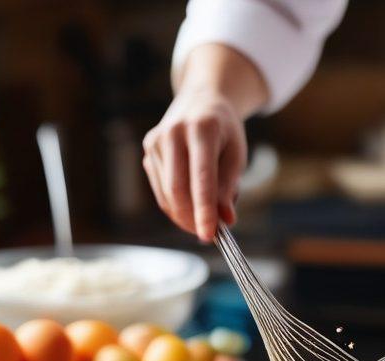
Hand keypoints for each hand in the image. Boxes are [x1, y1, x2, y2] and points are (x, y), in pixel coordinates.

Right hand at [142, 89, 246, 241]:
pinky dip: (175, 206)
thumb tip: (225, 219)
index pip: (202, 178)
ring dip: (184, 216)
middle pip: (178, 190)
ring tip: (203, 220)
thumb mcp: (237, 155)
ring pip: (166, 194)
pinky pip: (160, 189)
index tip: (210, 236)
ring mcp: (156, 140)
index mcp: (202, 128)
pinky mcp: (148, 149)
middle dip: (192, 218)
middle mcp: (174, 132)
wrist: (201, 100)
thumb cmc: (224, 131)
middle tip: (208, 235)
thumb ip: (229, 187)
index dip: (204, 210)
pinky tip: (189, 207)